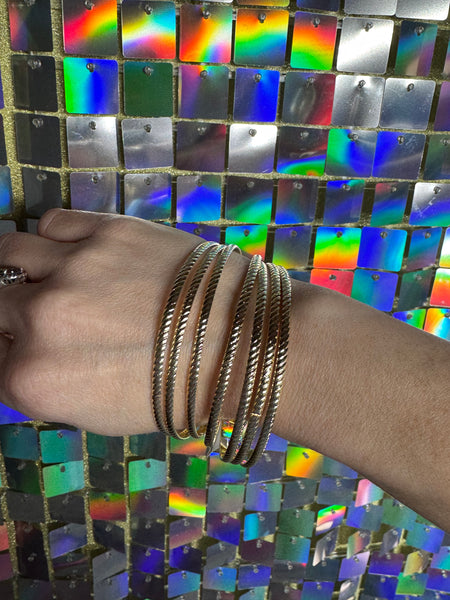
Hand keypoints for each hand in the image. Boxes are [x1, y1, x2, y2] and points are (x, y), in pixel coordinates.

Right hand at [0, 209, 247, 434]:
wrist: (240, 343)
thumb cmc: (177, 390)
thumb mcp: (100, 414)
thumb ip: (49, 386)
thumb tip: (24, 356)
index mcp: (35, 380)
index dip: (10, 352)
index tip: (22, 345)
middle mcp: (40, 320)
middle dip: (9, 314)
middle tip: (38, 315)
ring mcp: (72, 270)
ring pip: (9, 253)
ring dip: (15, 267)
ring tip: (38, 272)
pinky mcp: (106, 231)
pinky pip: (53, 223)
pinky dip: (56, 238)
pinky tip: (76, 252)